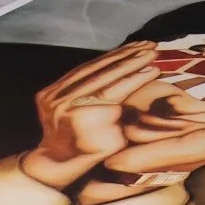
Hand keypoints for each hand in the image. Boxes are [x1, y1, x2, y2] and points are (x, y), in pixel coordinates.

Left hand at [21, 42, 161, 190]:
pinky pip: (79, 70)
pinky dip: (101, 59)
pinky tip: (120, 51)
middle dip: (131, 59)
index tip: (155, 67)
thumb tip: (137, 100)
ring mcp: (53, 95)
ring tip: (141, 44)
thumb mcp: (114, 142)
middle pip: (103, 75)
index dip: (136, 78)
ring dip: (119, 54)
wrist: (55, 160)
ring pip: (92, 68)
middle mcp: (65, 103)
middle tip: (152, 48)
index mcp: (82, 118)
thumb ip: (122, 120)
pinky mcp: (49, 90)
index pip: (114, 91)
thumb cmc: (92, 155)